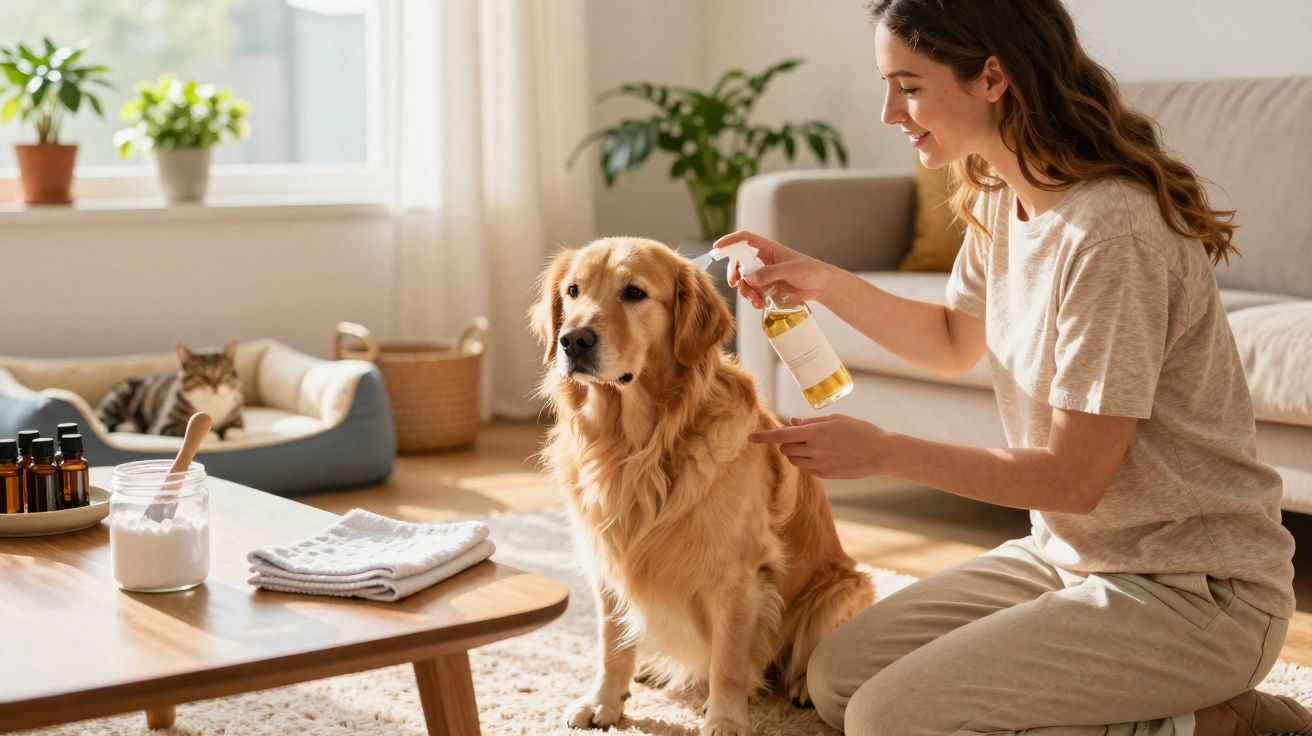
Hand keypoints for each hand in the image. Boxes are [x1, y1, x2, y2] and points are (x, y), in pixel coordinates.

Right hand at [711, 230, 834, 307]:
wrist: (821, 286)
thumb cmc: (809, 270)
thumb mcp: (789, 270)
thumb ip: (769, 273)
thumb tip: (749, 278)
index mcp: (767, 248)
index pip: (744, 239)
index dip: (730, 241)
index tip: (717, 248)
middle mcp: (763, 260)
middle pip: (739, 263)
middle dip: (735, 274)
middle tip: (735, 284)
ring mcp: (764, 275)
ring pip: (745, 281)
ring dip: (746, 291)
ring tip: (755, 301)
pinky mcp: (767, 288)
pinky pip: (753, 292)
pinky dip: (753, 299)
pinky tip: (760, 304)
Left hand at [748, 414, 891, 478]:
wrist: (880, 452)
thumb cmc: (859, 430)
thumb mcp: (835, 420)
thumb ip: (811, 422)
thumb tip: (793, 422)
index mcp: (815, 432)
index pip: (781, 435)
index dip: (764, 437)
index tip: (750, 438)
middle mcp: (814, 449)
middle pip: (786, 448)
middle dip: (788, 442)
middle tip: (803, 435)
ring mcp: (819, 464)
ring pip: (794, 459)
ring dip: (796, 452)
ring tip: (816, 445)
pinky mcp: (825, 474)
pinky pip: (807, 467)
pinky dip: (809, 461)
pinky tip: (826, 455)